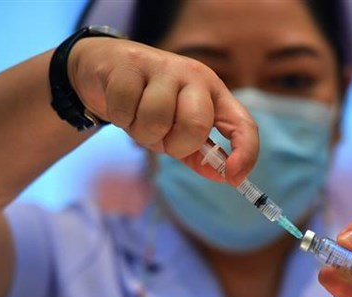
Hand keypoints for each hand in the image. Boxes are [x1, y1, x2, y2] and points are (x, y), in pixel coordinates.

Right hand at [68, 37, 257, 184]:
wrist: (105, 68)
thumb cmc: (148, 103)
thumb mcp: (177, 131)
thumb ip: (200, 155)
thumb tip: (225, 177)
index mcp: (213, 92)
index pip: (242, 124)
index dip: (245, 152)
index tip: (234, 177)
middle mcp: (194, 75)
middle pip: (197, 125)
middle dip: (176, 144)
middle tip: (162, 137)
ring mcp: (163, 66)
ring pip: (157, 119)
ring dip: (142, 133)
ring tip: (138, 119)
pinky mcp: (130, 64)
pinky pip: (126, 110)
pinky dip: (120, 118)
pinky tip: (122, 106)